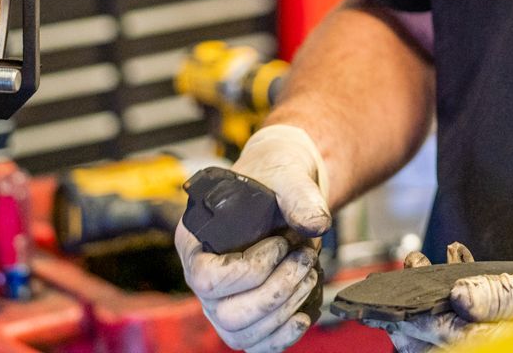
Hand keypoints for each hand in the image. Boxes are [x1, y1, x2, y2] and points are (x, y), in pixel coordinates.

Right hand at [176, 124, 332, 352]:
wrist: (287, 189)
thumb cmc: (275, 178)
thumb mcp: (286, 175)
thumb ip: (299, 196)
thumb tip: (316, 223)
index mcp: (195, 241)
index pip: (206, 279)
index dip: (249, 270)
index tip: (280, 244)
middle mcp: (202, 277)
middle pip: (225, 314)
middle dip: (275, 292)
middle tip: (304, 259)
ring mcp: (222, 301)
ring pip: (240, 332)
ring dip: (283, 310)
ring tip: (309, 274)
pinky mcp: (246, 315)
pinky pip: (256, 344)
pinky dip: (282, 337)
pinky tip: (304, 314)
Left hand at [366, 243, 512, 350]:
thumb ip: (507, 295)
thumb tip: (457, 297)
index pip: (454, 342)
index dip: (416, 323)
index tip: (384, 303)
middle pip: (448, 343)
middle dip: (413, 317)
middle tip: (380, 293)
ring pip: (460, 330)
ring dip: (432, 303)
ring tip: (414, 266)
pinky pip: (481, 319)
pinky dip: (461, 295)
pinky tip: (453, 262)